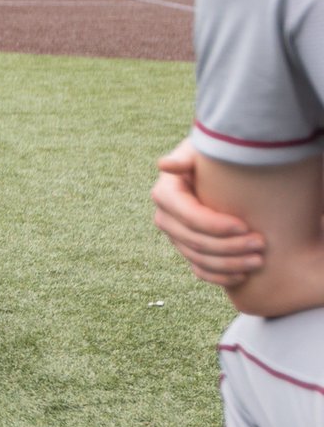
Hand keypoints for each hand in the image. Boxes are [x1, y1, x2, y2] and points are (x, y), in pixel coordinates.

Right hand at [151, 137, 264, 286]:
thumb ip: (187, 156)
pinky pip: (199, 270)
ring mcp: (175, 236)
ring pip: (198, 258)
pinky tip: (243, 276)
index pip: (189, 216)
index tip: (245, 226)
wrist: (217, 170)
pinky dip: (220, 277)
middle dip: (228, 246)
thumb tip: (165, 164)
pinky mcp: (186, 249)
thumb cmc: (214, 155)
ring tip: (258, 260)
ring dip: (229, 264)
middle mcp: (165, 217)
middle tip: (260, 244)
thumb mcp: (201, 150)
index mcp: (165, 193)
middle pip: (193, 241)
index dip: (216, 226)